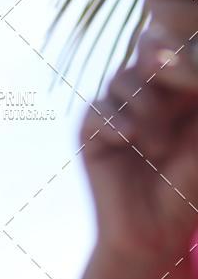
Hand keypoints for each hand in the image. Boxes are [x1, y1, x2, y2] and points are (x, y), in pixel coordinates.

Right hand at [81, 0, 197, 255]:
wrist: (154, 231)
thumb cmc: (186, 188)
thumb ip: (191, 88)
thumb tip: (172, 58)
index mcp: (177, 89)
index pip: (173, 47)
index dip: (180, 56)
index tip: (194, 86)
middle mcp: (146, 95)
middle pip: (147, 53)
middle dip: (164, 75)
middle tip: (181, 101)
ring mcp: (116, 113)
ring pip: (122, 79)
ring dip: (145, 110)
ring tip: (157, 149)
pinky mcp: (92, 135)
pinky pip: (97, 110)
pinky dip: (115, 122)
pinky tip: (129, 141)